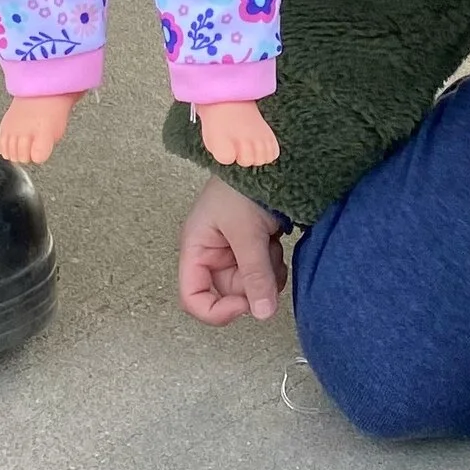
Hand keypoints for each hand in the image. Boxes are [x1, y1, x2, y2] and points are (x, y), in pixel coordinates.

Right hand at [178, 180, 288, 323]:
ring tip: (271, 244)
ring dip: (266, 272)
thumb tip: (263, 314)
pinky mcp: (252, 244)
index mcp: (196, 247)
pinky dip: (274, 264)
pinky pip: (263, 271)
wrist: (266, 154)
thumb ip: (255, 274)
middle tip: (266, 259)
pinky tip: (276, 242)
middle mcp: (211, 252)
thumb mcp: (247, 232)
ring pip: (250, 284)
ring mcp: (232, 249)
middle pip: (228, 292)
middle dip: (252, 283)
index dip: (215, 310)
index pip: (193, 297)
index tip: (243, 305)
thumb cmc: (243, 185)